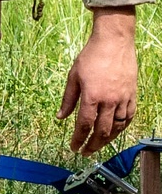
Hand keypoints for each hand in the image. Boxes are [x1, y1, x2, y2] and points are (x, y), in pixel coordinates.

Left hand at [58, 6, 136, 154]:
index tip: (74, 148)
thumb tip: (60, 117)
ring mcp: (123, 98)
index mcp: (92, 96)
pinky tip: (115, 132)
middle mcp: (109, 100)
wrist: (114, 41)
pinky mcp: (132, 94)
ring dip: (107, 139)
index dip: (78, 139)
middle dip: (93, 145)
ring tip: (99, 145)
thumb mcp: (73, 76)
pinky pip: (129, 117)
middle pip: (101, 131)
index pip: (84, 125)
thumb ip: (68, 99)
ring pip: (117, 127)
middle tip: (86, 152)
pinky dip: (122, 128)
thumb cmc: (91, 56)